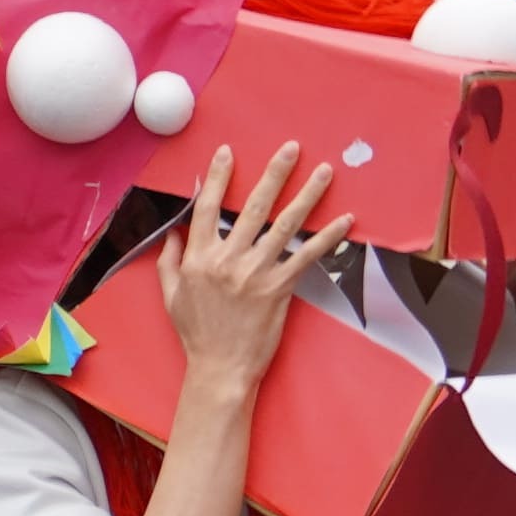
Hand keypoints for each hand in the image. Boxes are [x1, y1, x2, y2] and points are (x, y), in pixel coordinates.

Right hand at [155, 141, 349, 408]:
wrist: (220, 368)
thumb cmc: (196, 334)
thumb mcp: (171, 295)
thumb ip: (170, 260)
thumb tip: (173, 233)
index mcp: (199, 258)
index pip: (207, 208)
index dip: (219, 178)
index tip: (229, 152)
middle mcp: (228, 259)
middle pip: (253, 206)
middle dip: (274, 173)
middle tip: (291, 147)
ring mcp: (256, 272)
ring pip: (285, 224)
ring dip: (308, 194)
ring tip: (324, 172)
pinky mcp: (279, 288)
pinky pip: (307, 256)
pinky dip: (327, 237)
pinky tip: (345, 220)